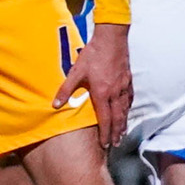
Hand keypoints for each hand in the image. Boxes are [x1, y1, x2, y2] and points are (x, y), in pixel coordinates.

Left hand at [55, 24, 132, 148]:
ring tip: (122, 134)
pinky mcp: (128, 80)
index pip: (105, 119)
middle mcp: (115, 93)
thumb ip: (66, 89)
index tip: (105, 144)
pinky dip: (128, 109)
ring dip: (123, 124)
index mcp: (102, 93)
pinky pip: (129, 99)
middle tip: (115, 145)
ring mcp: (123, 87)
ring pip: (125, 110)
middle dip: (116, 133)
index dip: (105, 133)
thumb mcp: (75, 71)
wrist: (111, 39)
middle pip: (118, 118)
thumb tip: (55, 105)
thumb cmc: (92, 55)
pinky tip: (127, 112)